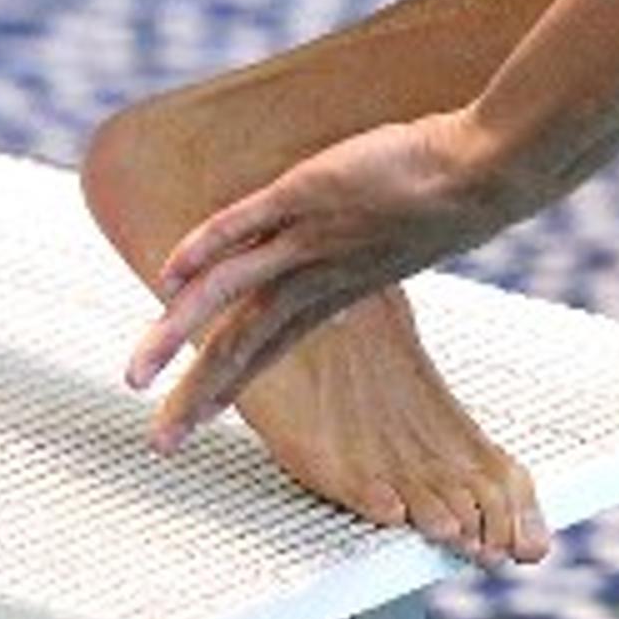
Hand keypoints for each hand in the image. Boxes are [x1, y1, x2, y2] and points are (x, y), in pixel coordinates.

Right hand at [127, 109, 513, 448]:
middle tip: (161, 441)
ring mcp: (310, 239)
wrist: (481, 177)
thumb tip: (347, 299)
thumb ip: (356, 272)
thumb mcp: (393, 250)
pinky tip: (169, 272)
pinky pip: (244, 224)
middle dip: (197, 392)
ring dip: (175, 333)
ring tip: (136, 374)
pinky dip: (204, 245)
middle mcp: (315, 280)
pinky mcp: (307, 195)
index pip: (267, 349)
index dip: (228, 384)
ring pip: (228, 294)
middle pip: (241, 344)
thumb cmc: (444, 202)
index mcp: (332, 296)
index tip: (197, 417)